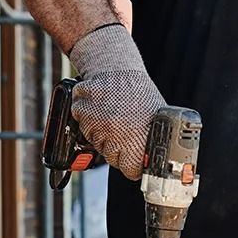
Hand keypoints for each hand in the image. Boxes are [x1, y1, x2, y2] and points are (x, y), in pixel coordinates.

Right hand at [68, 24, 165, 179]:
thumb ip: (150, 142)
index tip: (135, 159)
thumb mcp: (155, 118)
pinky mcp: (82, 113)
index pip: (132, 170)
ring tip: (114, 117)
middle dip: (118, 150)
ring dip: (103, 136)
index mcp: (139, 136)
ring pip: (97, 146)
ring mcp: (98, 123)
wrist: (116, 67)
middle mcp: (117, 132)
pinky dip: (89, 122)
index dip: (134, 165)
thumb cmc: (138, 93)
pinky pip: (84, 130)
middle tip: (125, 131)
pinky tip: (101, 111)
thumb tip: (154, 165)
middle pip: (113, 160)